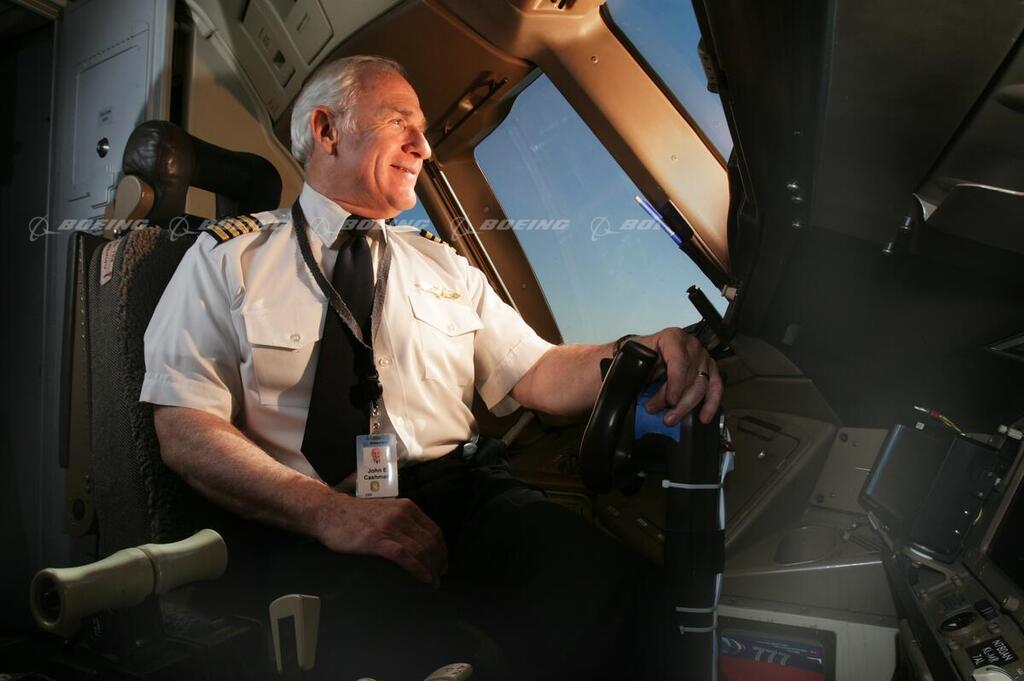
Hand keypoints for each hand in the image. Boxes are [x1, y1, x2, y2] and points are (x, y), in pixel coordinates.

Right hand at [314, 494, 447, 585]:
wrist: (329, 511)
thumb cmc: (356, 515)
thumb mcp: (386, 510)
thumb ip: (402, 521)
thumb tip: (417, 541)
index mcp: (407, 507)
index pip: (434, 530)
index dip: (442, 550)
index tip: (442, 563)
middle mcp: (402, 515)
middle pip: (431, 542)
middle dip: (439, 562)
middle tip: (439, 577)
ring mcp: (389, 527)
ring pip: (420, 550)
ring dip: (431, 569)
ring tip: (432, 582)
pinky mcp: (376, 540)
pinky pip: (404, 556)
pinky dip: (418, 569)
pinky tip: (423, 579)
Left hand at [635, 328, 722, 425]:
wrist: (642, 354)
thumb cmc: (637, 356)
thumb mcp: (631, 358)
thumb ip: (633, 369)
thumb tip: (634, 387)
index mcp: (672, 337)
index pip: (679, 361)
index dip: (676, 383)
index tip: (670, 401)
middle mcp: (691, 345)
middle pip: (691, 376)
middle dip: (678, 400)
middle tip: (664, 416)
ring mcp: (702, 357)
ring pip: (702, 385)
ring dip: (687, 406)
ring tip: (671, 419)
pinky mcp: (708, 370)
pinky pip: (715, 387)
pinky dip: (711, 403)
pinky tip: (703, 417)